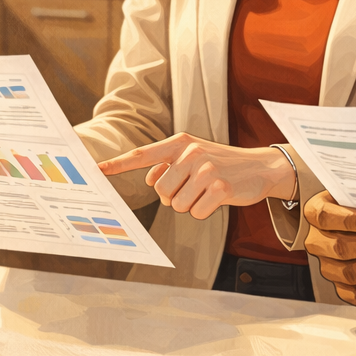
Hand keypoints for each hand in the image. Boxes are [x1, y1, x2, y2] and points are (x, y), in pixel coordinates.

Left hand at [98, 133, 296, 219]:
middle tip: (194, 187)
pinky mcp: (220, 187)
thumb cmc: (221, 163)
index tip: (97, 170)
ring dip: (191, 205)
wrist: (259, 167)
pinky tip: (218, 198)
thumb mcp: (194, 155)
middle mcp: (191, 152)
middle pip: (161, 191)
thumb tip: (150, 180)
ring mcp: (206, 169)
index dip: (118, 164)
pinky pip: (197, 212)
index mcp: (180, 143)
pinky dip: (205, 211)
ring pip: (178, 205)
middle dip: (175, 196)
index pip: (142, 155)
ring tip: (207, 191)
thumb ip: (169, 165)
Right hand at [302, 193, 355, 305]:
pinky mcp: (339, 285)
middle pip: (340, 249)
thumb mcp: (354, 193)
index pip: (325, 217)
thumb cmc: (355, 205)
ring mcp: (326, 266)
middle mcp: (316, 241)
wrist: (349, 224)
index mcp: (315, 212)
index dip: (349, 221)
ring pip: (349, 273)